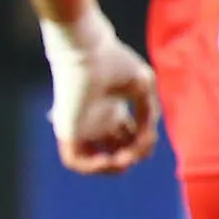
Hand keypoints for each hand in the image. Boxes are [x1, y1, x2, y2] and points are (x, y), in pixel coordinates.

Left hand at [45, 16, 158, 174]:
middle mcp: (97, 120)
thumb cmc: (114, 61)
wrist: (89, 50)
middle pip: (116, 151)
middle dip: (134, 155)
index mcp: (112, 108)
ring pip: (95, 161)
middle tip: (141, 145)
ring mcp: (83, 126)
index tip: (150, 133)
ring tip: (126, 158)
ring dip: (115, 167)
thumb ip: (149, 112)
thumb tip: (147, 136)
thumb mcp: (143, 85)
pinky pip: (74, 160)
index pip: (127, 137)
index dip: (143, 143)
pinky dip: (92, 168)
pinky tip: (109, 160)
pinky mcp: (68, 129)